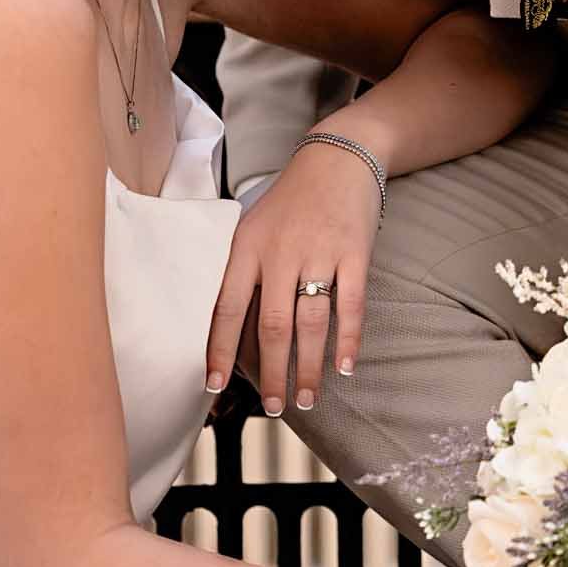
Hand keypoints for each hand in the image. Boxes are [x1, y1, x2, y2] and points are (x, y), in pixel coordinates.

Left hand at [204, 138, 379, 414]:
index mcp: (247, 248)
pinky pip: (351, 305)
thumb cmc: (290, 202)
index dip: (218, 350)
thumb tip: (236, 334)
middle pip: (271, 325)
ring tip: (308, 399)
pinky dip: (348, 340)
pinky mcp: (354, 252)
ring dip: (309, 366)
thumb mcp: (253, 227)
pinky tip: (344, 367)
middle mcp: (280, 253)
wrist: (335, 159)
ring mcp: (319, 253)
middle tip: (272, 408)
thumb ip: (245, 274)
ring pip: (310, 322)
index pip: (226, 308)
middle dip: (270, 373)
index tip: (213, 385)